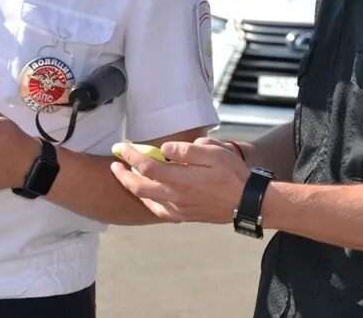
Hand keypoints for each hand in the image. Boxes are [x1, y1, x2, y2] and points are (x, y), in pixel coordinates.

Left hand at [110, 137, 249, 223]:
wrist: (248, 202)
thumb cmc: (233, 174)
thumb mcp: (215, 153)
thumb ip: (188, 150)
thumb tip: (165, 149)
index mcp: (182, 179)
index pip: (147, 167)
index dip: (131, 156)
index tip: (123, 147)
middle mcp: (176, 196)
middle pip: (139, 186)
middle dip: (123, 174)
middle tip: (115, 163)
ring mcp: (179, 209)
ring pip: (146, 199)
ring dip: (132, 186)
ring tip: (125, 175)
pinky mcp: (184, 216)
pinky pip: (158, 210)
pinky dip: (147, 201)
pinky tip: (146, 194)